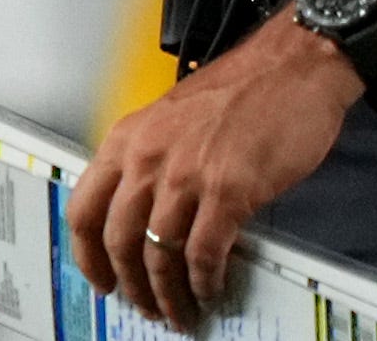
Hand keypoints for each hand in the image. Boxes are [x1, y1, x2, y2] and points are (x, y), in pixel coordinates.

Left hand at [70, 18, 361, 330]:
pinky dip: (204, 281)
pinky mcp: (228, 190)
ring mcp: (186, 174)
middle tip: (147, 306)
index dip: (88, 256)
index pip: (84, 208)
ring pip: (159, 254)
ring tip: (181, 312)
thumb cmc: (241, 88)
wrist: (292, 66)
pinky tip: (211, 289)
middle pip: (119, 241)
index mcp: (129, 138)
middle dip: (131, 285)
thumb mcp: (172, 117)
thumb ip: (153, 161)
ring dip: (168, 293)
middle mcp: (148, 157)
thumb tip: (147, 217)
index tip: (101, 280)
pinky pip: (204, 253)